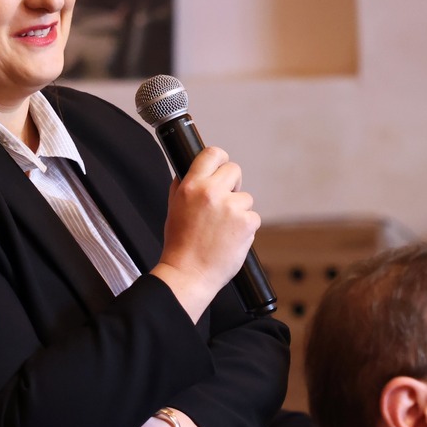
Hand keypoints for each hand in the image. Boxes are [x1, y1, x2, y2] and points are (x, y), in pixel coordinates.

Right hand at [150, 145, 259, 321]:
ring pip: (245, 197)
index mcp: (191, 186)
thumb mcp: (173, 207)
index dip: (220, 158)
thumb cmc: (180, 244)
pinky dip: (245, 227)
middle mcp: (211, 192)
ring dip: (238, 210)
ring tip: (222, 229)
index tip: (221, 167)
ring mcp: (231, 207)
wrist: (188, 273)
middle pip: (234, 170)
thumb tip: (191, 170)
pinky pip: (253, 217)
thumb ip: (183, 186)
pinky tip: (230, 238)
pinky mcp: (247, 222)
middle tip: (225, 202)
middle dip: (232, 184)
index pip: (212, 154)